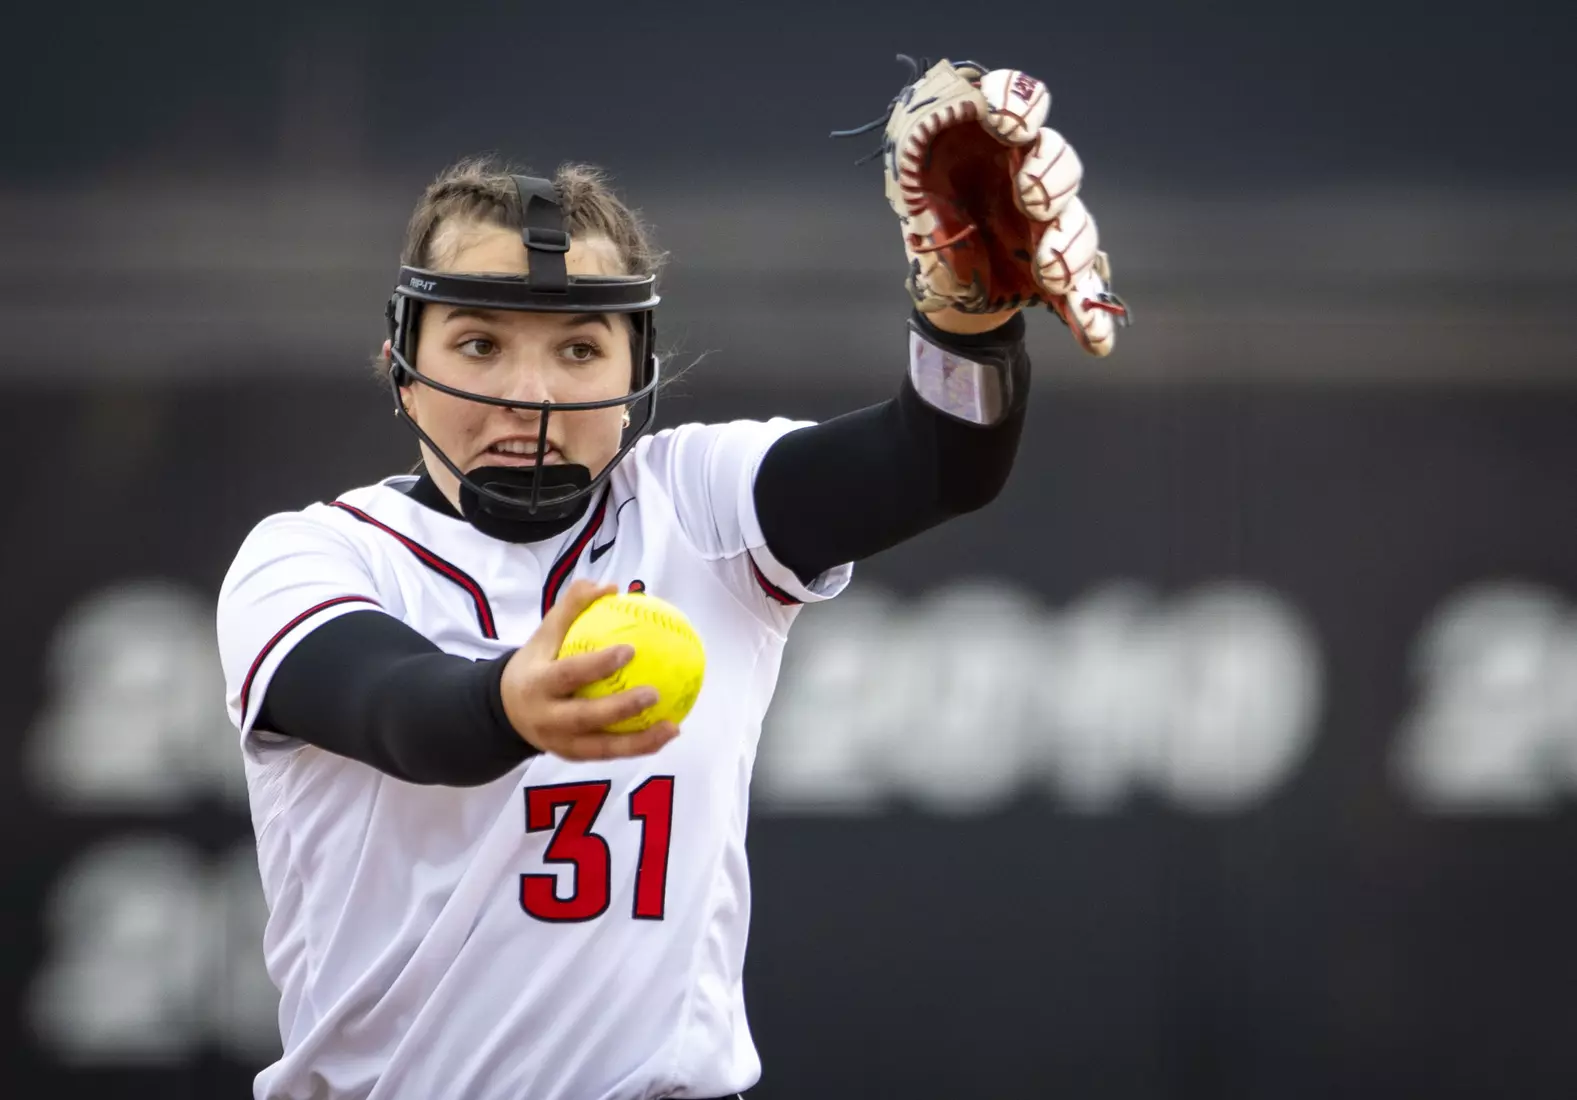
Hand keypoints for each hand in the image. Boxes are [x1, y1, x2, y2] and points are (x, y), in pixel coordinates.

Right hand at [499, 579, 680, 760]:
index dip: (597, 664)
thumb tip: (611, 585)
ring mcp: (560, 743)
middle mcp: (546, 718)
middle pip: (584, 717)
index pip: (568, 674)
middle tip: (654, 693)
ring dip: (639, 741)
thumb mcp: (544, 634)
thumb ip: (573, 607)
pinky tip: (667, 733)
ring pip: (601, 748)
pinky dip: (638, 746)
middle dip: (619, 709)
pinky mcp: (574, 756)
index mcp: (537, 684)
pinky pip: (609, 755)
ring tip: (672, 727)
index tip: (630, 649)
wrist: (504, 711)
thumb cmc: (534, 665)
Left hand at [851, 56, 1127, 355]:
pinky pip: (1082, 293)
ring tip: (1050, 273)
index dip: (1021, 103)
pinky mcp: (1057, 274)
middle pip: (1062, 165)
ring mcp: (1050, 227)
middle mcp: (1032, 177)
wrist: (937, 283)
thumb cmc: (928, 216)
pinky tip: (1097, 343)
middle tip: (1032, 202)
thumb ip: (918, 148)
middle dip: (1053, 180)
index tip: (1004, 123)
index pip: (1024, 103)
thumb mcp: (909, 180)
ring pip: (1079, 226)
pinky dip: (1091, 317)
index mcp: (999, 142)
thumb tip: (924, 127)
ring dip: (1071, 249)